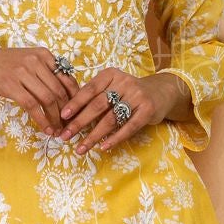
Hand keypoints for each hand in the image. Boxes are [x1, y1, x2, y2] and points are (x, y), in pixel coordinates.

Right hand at [0, 44, 77, 134]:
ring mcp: (22, 72)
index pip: (67, 79)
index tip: (77, 113)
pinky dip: (42, 120)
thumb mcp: (28, 62)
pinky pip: (32, 105)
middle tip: (69, 126)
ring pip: (47, 99)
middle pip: (59, 90)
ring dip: (55, 118)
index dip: (75, 99)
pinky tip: (46, 129)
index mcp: (44, 55)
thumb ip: (46, 73)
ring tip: (58, 131)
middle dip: (67, 112)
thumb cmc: (4, 65)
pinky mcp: (10, 84)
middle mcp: (35, 61)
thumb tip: (66, 96)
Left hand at [55, 68, 179, 154]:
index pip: (89, 90)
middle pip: (97, 105)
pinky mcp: (148, 110)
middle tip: (66, 136)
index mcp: (110, 75)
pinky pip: (129, 127)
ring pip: (111, 119)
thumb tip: (68, 115)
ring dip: (94, 136)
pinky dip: (115, 138)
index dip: (75, 103)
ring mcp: (137, 96)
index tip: (62, 117)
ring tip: (81, 148)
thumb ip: (95, 96)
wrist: (161, 92)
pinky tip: (103, 147)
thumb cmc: (129, 92)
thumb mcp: (112, 87)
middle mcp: (124, 82)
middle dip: (79, 123)